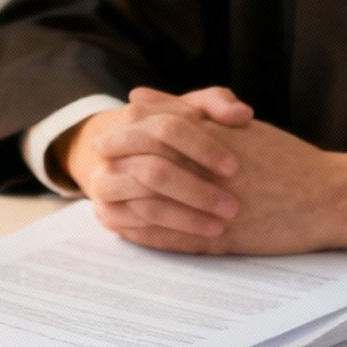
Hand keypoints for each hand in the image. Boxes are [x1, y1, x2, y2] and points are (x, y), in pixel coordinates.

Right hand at [59, 86, 255, 239]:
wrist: (125, 157)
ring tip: (220, 227)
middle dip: (196, 191)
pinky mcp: (106, 213)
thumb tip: (241, 115)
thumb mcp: (192, 111)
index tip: (234, 168)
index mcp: (134, 118)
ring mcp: (105, 184)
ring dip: (186, 219)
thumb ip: (217, 104)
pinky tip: (201, 242)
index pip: (169, 128)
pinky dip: (173, 239)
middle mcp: (111, 150)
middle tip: (232, 207)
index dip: (203, 148)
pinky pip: (140, 232)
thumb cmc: (172, 134)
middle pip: (155, 172)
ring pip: (148, 206)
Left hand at [68, 87, 346, 255]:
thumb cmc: (286, 159)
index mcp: (212, 137)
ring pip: (151, 207)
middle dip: (113, 171)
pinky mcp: (221, 238)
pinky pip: (169, 239)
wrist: (328, 197)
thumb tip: (138, 96)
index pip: (151, 130)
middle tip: (96, 174)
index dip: (121, 136)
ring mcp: (213, 206)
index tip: (106, 141)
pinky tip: (124, 232)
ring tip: (102, 206)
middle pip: (143, 166)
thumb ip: (186, 110)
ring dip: (121, 207)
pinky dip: (142, 235)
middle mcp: (210, 169)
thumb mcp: (236, 127)